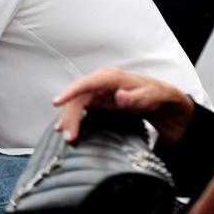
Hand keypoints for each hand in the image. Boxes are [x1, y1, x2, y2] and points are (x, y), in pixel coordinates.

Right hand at [53, 67, 194, 143]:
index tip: (57, 102)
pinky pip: (79, 107)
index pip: (85, 83)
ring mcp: (96, 89)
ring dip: (69, 119)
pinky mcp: (95, 97)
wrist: (156, 97)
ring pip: (76, 103)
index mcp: (110, 77)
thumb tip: (120, 95)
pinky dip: (72, 117)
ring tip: (67, 136)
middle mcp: (99, 81)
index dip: (70, 92)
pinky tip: (66, 126)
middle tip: (70, 136)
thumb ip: (133, 98)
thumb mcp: (147, 97)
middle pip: (78, 97)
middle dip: (70, 116)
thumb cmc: (152, 94)